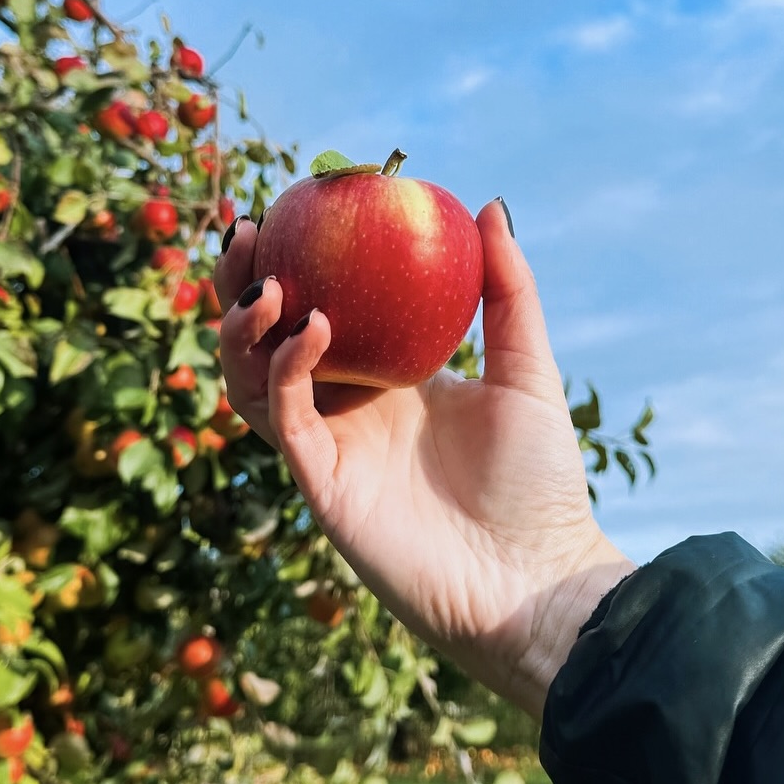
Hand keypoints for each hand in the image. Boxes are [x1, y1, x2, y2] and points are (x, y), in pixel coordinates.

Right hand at [215, 199, 634, 715]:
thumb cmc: (539, 482)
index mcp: (387, 378)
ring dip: (246, 326)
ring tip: (268, 281)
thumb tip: (488, 205)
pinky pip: (284, 416)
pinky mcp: (321, 482)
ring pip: (252, 378)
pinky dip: (287, 368)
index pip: (322, 308)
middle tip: (251, 231)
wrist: (535, 579)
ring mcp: (329, 446)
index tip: (292, 204)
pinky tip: (316, 328)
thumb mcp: (526, 370)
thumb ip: (508, 291)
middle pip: (268, 338)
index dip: (296, 263)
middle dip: (244, 284)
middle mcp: (347, 408)